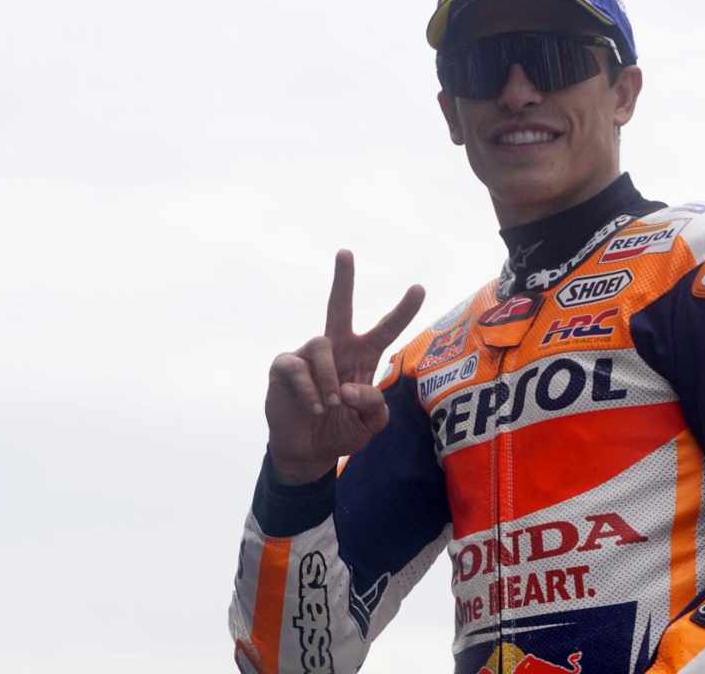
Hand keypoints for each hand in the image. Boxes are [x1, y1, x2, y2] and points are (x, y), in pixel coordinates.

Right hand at [265, 250, 424, 483]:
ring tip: (330, 404)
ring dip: (328, 378)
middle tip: (345, 253)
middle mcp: (336, 349)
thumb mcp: (370, 425)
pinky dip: (308, 389)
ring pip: (322, 345)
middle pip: (339, 307)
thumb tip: (349, 387)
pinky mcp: (284, 366)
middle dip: (343, 280)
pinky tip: (313, 407)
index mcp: (363, 357)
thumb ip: (373, 406)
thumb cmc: (343, 430)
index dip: (402, 310)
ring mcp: (308, 355)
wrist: (309, 451)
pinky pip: (296, 366)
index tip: (419, 288)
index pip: (386, 329)